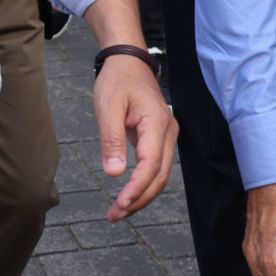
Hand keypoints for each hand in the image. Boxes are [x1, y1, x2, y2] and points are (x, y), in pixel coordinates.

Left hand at [82, 0, 176, 219]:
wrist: (128, 61)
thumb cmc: (117, 80)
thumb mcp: (108, 106)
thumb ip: (111, 140)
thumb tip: (115, 173)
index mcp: (156, 123)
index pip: (151, 165)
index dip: (137, 189)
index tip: (120, 205)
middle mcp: (168, 132)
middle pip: (160, 177)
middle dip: (139, 200)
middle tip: (115, 215)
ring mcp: (166, 136)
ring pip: (160, 175)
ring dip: (142, 196)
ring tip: (119, 211)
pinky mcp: (159, 138)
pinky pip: (156, 167)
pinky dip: (144, 184)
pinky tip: (128, 195)